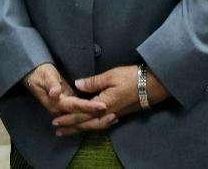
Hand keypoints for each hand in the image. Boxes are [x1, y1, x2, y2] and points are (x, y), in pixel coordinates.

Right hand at [23, 63, 107, 123]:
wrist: (35, 76)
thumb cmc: (42, 74)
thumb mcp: (46, 76)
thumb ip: (51, 85)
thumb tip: (55, 93)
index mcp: (57, 104)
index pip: (76, 106)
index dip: (89, 107)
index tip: (103, 105)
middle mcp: (62, 111)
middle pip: (81, 119)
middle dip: (98, 119)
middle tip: (114, 116)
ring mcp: (66, 111)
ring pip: (84, 120)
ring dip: (98, 120)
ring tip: (114, 118)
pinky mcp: (70, 107)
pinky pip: (83, 116)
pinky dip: (94, 117)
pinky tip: (106, 115)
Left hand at [52, 65, 170, 135]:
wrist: (151, 85)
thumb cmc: (130, 78)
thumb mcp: (110, 76)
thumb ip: (93, 82)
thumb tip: (77, 85)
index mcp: (103, 105)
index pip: (81, 114)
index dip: (68, 118)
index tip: (55, 121)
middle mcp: (107, 113)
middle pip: (86, 124)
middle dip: (71, 127)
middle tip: (58, 131)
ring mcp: (114, 114)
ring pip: (94, 126)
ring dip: (81, 128)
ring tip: (70, 130)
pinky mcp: (119, 113)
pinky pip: (102, 123)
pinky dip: (93, 126)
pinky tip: (90, 125)